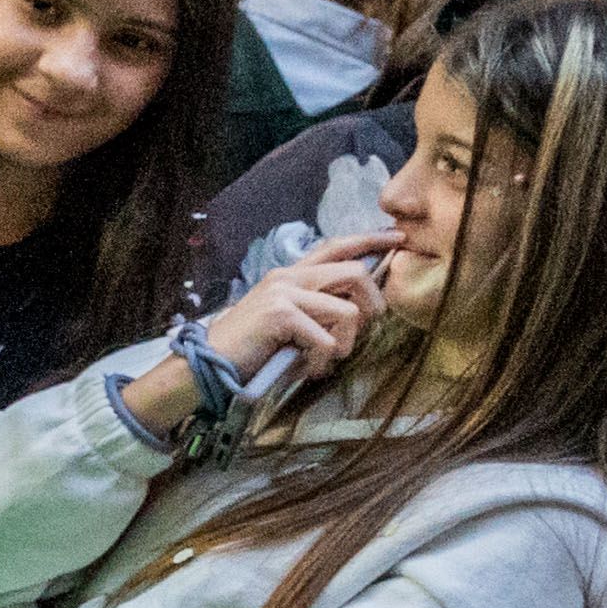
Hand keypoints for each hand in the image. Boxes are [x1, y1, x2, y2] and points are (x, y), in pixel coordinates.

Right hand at [117, 232, 393, 440]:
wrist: (209, 364)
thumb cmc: (250, 349)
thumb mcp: (287, 322)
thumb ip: (316, 309)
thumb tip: (359, 312)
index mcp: (290, 275)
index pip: (337, 246)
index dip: (371, 240)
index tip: (397, 238)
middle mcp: (288, 277)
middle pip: (356, 274)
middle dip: (372, 306)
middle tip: (360, 332)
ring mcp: (283, 293)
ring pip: (348, 313)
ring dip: (344, 345)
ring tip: (322, 360)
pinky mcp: (280, 315)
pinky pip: (327, 341)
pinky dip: (322, 363)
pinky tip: (305, 370)